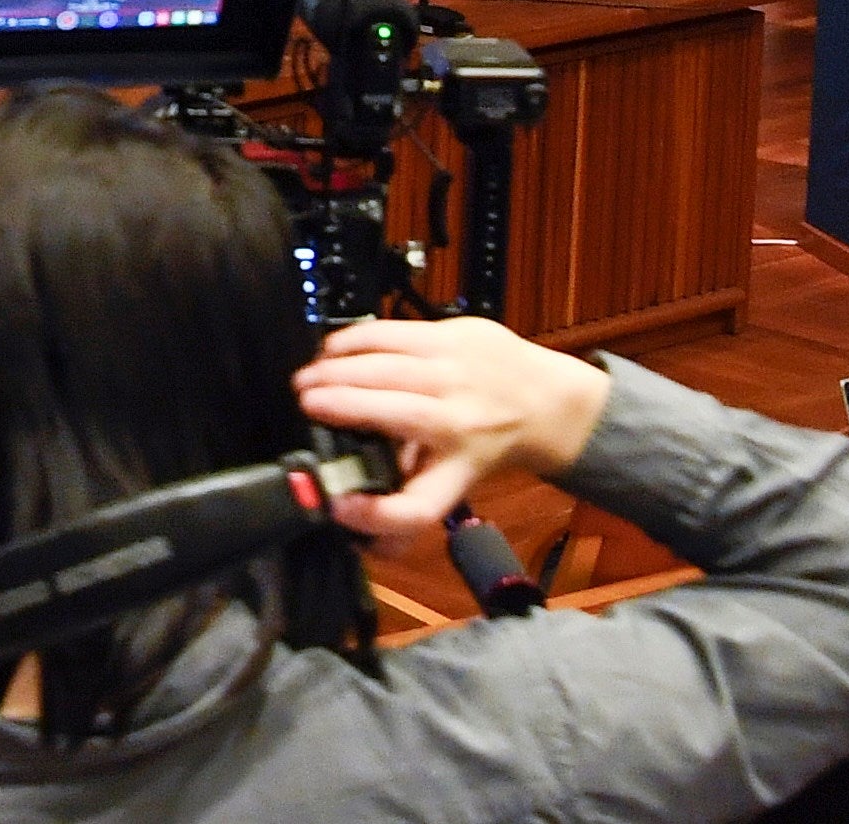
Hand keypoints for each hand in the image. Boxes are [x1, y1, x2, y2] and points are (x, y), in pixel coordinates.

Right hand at [290, 318, 608, 538]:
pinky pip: (393, 333)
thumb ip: (406, 497)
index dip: (377, 514)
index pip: (420, 504)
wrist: (546, 400)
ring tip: (308, 377)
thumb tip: (351, 514)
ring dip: (338, 369)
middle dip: (339, 406)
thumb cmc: (487, 444)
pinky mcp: (454, 335)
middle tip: (302, 404)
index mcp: (458, 467)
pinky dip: (356, 340)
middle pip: (389, 413)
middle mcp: (459, 421)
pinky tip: (332, 349)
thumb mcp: (454, 479)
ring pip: (386, 366)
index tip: (341, 506)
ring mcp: (457, 372)